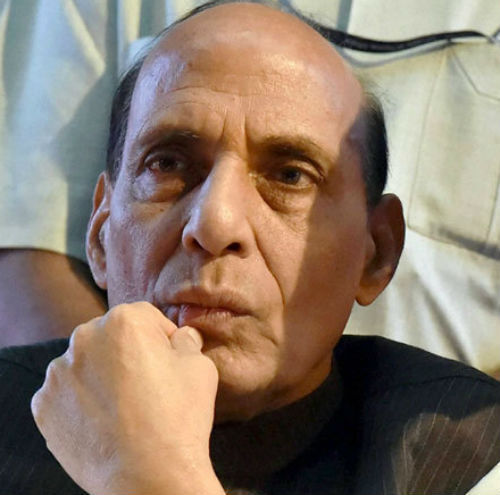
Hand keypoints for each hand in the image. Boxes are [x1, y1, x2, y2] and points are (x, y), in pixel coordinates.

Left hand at [31, 302, 223, 494]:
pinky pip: (66, 392)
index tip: (169, 362)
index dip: (162, 338)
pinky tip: (102, 420)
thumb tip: (181, 336)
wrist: (148, 476)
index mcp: (124, 321)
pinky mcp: (44, 406)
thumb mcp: (200, 366)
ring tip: (123, 405)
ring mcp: (58, 373)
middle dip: (129, 351)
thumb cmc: (178, 416)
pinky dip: (81, 400)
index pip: (146, 317)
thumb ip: (187, 341)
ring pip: (86, 362)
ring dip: (102, 373)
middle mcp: (84, 338)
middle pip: (112, 335)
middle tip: (147, 383)